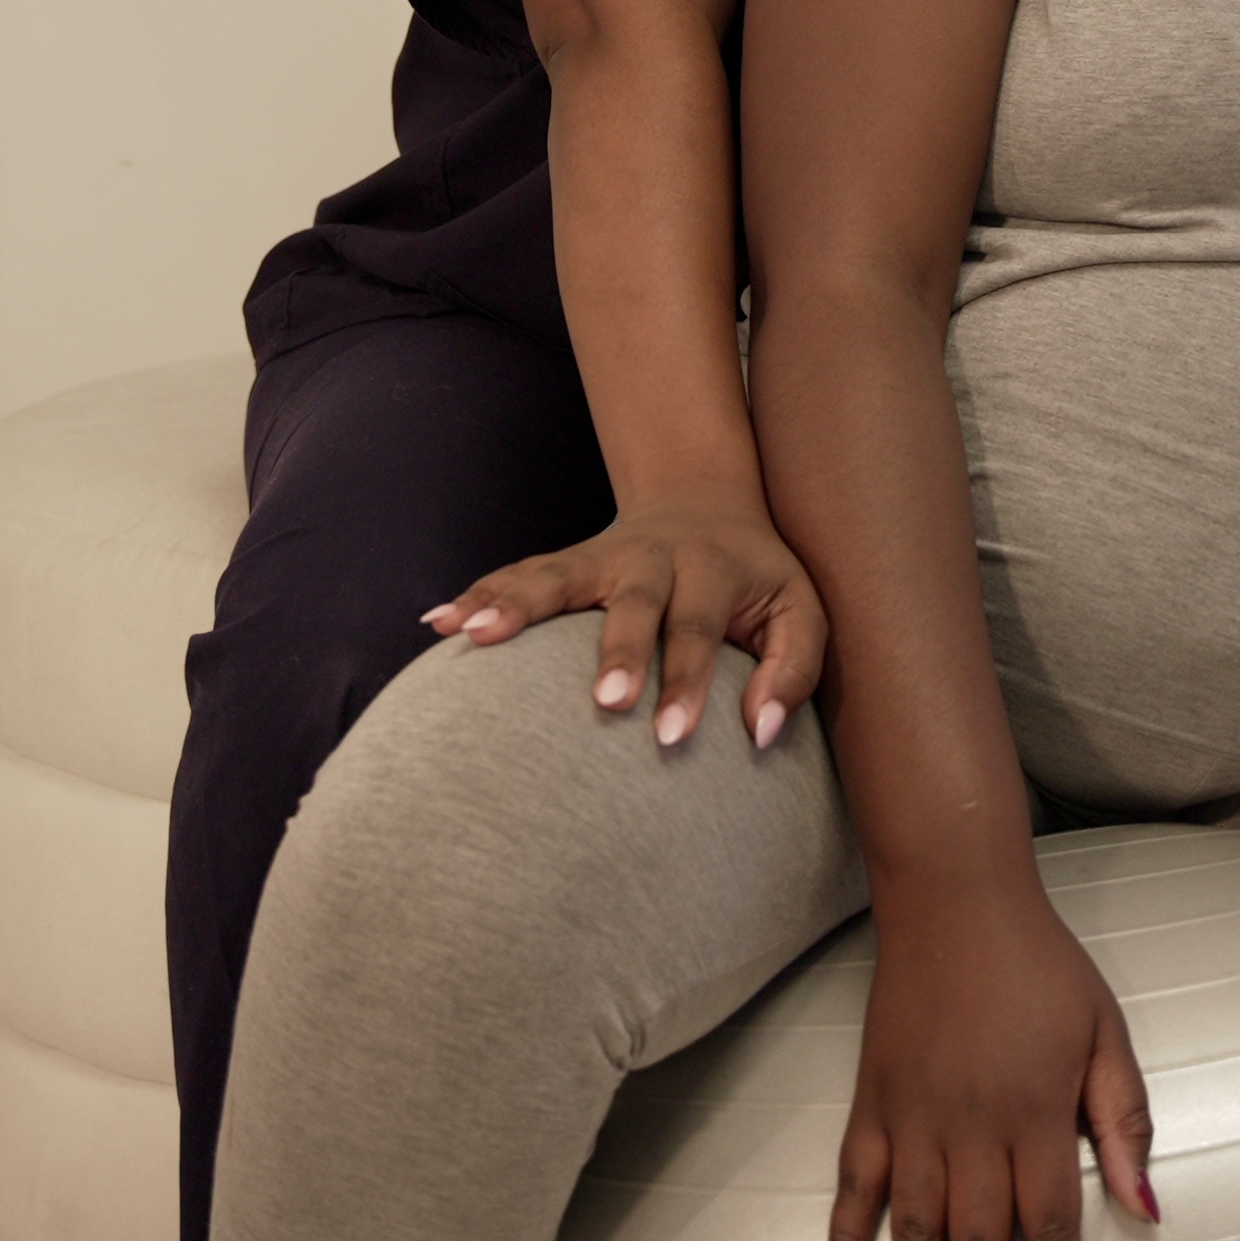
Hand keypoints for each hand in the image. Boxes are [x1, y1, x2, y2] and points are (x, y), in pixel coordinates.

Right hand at [424, 497, 826, 750]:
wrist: (705, 503)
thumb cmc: (758, 579)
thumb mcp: (801, 611)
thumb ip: (792, 671)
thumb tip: (760, 734)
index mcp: (714, 568)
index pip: (700, 627)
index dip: (688, 680)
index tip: (673, 738)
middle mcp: (652, 556)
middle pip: (632, 602)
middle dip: (616, 651)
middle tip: (603, 703)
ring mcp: (601, 556)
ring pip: (556, 576)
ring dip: (517, 604)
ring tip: (476, 636)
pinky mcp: (568, 563)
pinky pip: (519, 575)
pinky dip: (479, 595)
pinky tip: (438, 623)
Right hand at [835, 880, 1155, 1240]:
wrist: (955, 900)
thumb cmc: (1036, 961)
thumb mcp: (1103, 1033)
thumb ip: (1124, 1123)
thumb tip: (1144, 1205)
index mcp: (1035, 1113)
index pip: (1051, 1226)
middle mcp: (970, 1126)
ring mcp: (913, 1119)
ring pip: (916, 1229)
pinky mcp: (871, 1105)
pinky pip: (852, 1187)